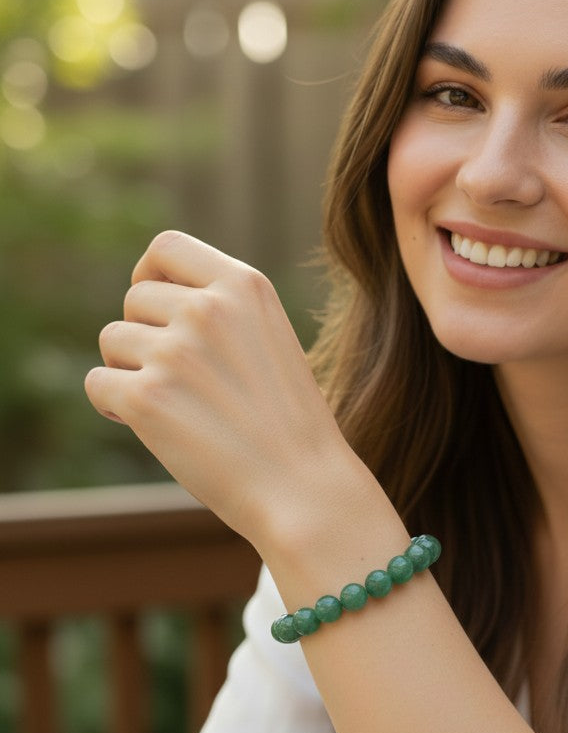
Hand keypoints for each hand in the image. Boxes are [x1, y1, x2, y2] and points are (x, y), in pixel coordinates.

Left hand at [85, 231, 352, 539]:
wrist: (304, 485)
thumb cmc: (288, 421)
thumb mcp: (269, 339)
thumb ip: (220, 310)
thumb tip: (145, 294)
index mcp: (246, 286)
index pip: (167, 246)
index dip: (151, 274)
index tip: (156, 305)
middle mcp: (209, 309)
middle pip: (135, 299)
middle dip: (145, 334)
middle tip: (180, 379)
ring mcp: (177, 351)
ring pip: (112, 340)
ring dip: (130, 371)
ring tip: (177, 405)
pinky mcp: (147, 397)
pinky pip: (98, 384)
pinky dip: (114, 406)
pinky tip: (154, 427)